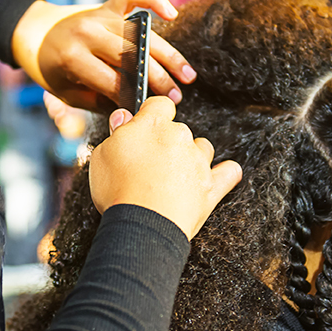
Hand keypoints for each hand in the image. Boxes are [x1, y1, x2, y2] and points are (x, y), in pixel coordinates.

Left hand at [11, 0, 196, 111]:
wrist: (34, 32)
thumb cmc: (52, 70)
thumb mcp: (67, 94)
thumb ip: (97, 102)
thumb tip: (131, 111)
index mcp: (74, 59)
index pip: (113, 82)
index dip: (134, 98)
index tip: (152, 110)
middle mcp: (88, 34)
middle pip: (133, 58)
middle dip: (158, 79)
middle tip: (176, 97)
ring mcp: (99, 16)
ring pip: (141, 35)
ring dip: (168, 55)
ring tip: (187, 74)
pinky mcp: (107, 5)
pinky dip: (154, 0)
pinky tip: (172, 15)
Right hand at [89, 97, 242, 239]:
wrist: (142, 225)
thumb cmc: (118, 191)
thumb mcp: (103, 156)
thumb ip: (117, 133)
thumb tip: (123, 117)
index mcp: (152, 125)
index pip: (160, 105)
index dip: (152, 114)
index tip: (145, 125)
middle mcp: (180, 138)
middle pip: (180, 130)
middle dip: (167, 143)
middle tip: (149, 164)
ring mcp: (199, 163)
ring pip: (203, 148)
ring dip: (192, 156)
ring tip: (174, 176)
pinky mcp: (211, 187)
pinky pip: (228, 173)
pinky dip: (226, 173)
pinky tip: (222, 174)